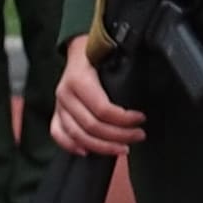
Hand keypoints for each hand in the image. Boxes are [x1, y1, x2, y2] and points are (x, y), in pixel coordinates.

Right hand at [50, 41, 143, 155]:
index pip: (102, 109)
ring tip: (123, 148)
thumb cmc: (99, 54)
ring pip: (77, 135)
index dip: (124, 118)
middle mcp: (65, 94)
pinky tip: (87, 152)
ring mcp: (58, 105)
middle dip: (118, 135)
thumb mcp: (112, 56)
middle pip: (91, 126)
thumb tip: (146, 90)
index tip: (141, 119)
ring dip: (101, 146)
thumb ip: (124, 73)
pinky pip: (58, 134)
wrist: (79, 50)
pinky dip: (70, 146)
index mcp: (78, 80)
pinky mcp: (56, 113)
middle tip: (139, 135)